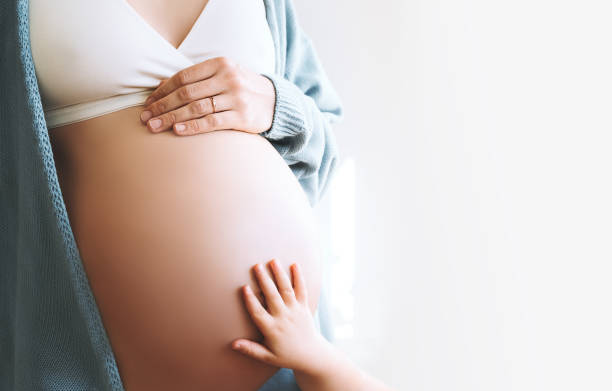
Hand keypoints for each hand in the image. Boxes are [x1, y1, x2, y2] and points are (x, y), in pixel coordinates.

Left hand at [139, 56, 275, 135]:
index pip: (183, 77)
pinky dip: (192, 127)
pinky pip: (212, 122)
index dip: (163, 91)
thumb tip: (162, 84)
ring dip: (171, 118)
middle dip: (162, 106)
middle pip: (186, 93)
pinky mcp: (242, 116)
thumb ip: (197, 79)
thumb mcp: (223, 75)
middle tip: (145, 118)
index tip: (148, 103)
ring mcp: (236, 98)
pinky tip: (177, 131)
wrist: (276, 102)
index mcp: (220, 64)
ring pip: (196, 108)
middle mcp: (228, 78)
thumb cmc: (243, 89)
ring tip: (154, 127)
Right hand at [231, 260, 331, 374]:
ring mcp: (295, 311)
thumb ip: (250, 349)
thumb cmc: (286, 356)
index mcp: (272, 329)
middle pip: (273, 296)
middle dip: (264, 280)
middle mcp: (284, 317)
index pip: (259, 312)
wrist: (311, 355)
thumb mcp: (267, 356)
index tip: (244, 287)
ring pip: (287, 290)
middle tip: (256, 266)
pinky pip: (302, 290)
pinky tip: (294, 264)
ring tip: (273, 261)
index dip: (251, 300)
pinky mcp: (304, 307)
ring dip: (280, 274)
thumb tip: (233, 344)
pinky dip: (299, 277)